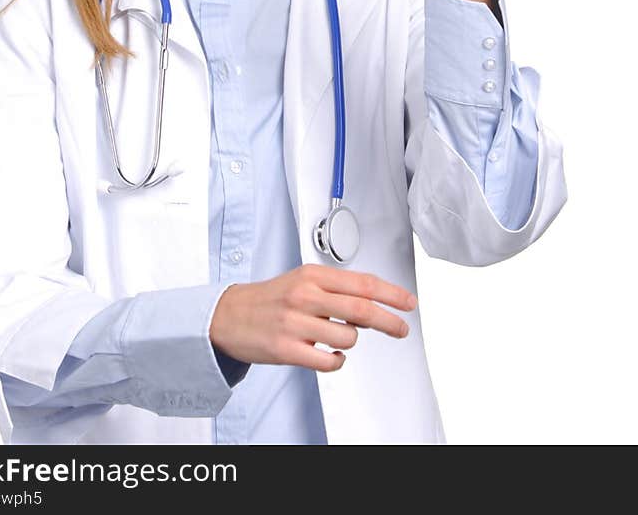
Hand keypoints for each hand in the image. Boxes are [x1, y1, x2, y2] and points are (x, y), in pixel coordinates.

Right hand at [209, 264, 417, 371]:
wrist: (229, 315)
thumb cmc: (271, 298)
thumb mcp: (303, 281)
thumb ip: (335, 289)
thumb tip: (372, 304)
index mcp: (312, 275)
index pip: (362, 283)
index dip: (391, 294)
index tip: (408, 302)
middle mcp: (305, 296)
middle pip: (362, 310)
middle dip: (389, 321)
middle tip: (402, 328)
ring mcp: (295, 323)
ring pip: (347, 338)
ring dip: (350, 342)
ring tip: (336, 338)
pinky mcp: (286, 349)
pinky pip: (329, 361)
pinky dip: (336, 361)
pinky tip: (328, 354)